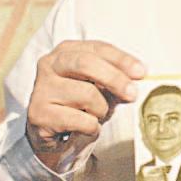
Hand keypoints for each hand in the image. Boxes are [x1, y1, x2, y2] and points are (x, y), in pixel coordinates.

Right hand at [26, 40, 144, 164]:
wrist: (51, 132)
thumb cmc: (80, 103)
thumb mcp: (100, 86)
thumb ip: (116, 78)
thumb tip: (136, 76)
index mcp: (66, 50)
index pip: (98, 48)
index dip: (122, 59)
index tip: (142, 72)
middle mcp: (49, 64)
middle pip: (86, 64)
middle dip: (115, 79)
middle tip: (132, 94)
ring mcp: (41, 88)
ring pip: (86, 94)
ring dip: (101, 110)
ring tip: (96, 115)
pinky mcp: (38, 113)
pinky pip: (80, 120)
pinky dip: (91, 127)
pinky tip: (85, 128)